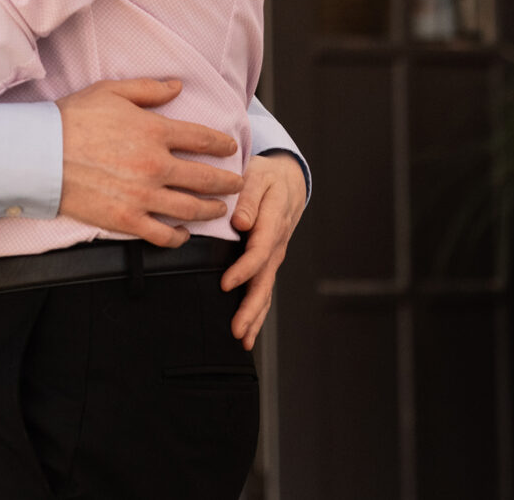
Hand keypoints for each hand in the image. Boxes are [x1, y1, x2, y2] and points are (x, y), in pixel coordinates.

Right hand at [57, 79, 243, 248]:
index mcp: (154, 131)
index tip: (230, 147)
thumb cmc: (71, 119)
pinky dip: (179, 237)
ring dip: (211, 210)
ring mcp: (143, 196)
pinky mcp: (126, 220)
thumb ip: (148, 89)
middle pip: (206, 177)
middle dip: (228, 181)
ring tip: (219, 209)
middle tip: (238, 183)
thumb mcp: (110, 91)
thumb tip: (177, 86)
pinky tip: (184, 234)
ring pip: (191, 208)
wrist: (39, 155)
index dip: (221, 143)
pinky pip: (163, 235)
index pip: (202, 138)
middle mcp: (155, 165)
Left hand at [220, 153, 306, 350]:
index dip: (244, 270)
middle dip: (251, 307)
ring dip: (255, 316)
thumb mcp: (257, 176)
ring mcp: (274, 255)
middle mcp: (276, 243)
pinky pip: (264, 288)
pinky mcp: (269, 262)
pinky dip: (257, 312)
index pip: (260, 251)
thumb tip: (241, 222)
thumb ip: (248, 197)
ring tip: (242, 339)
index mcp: (273, 221)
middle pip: (265, 280)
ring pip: (266, 289)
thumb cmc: (267, 176)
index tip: (225, 284)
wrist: (288, 181)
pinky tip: (248, 332)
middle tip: (237, 329)